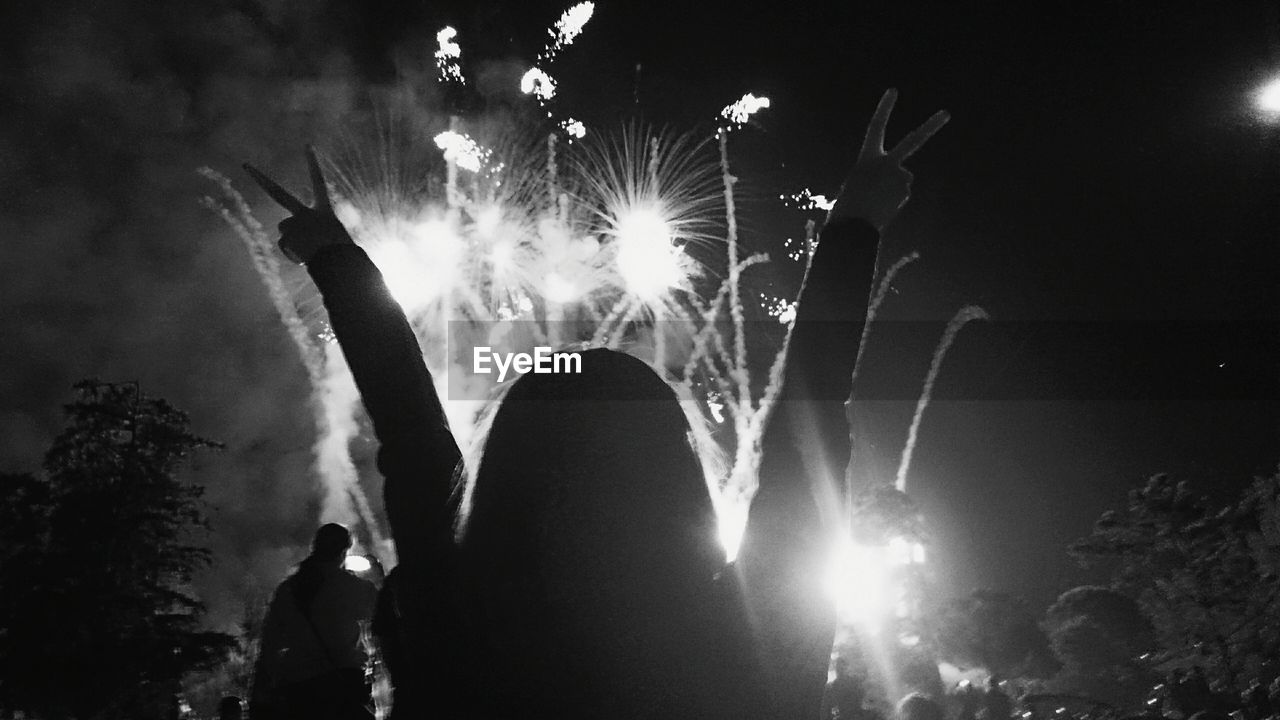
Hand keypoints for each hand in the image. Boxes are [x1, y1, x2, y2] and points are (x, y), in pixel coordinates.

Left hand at [244, 146, 353, 263]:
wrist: (339, 261)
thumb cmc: (343, 254)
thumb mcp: (334, 240)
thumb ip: (313, 235)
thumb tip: (297, 242)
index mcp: (323, 209)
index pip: (318, 182)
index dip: (313, 163)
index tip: (307, 145)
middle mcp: (305, 212)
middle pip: (277, 193)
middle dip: (259, 178)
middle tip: (244, 165)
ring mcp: (294, 223)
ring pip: (284, 230)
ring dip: (294, 242)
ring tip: (311, 251)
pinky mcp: (286, 237)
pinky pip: (285, 246)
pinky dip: (294, 254)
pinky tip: (306, 257)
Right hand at [828, 89, 949, 229]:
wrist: (852, 227)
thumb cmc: (846, 209)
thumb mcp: (854, 187)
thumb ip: (876, 179)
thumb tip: (899, 186)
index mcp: (867, 158)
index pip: (876, 127)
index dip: (885, 109)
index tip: (894, 91)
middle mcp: (887, 163)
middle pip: (914, 140)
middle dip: (931, 126)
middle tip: (947, 113)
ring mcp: (900, 177)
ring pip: (901, 180)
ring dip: (891, 190)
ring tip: (875, 204)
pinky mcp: (906, 191)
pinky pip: (901, 195)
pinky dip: (893, 202)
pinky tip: (882, 210)